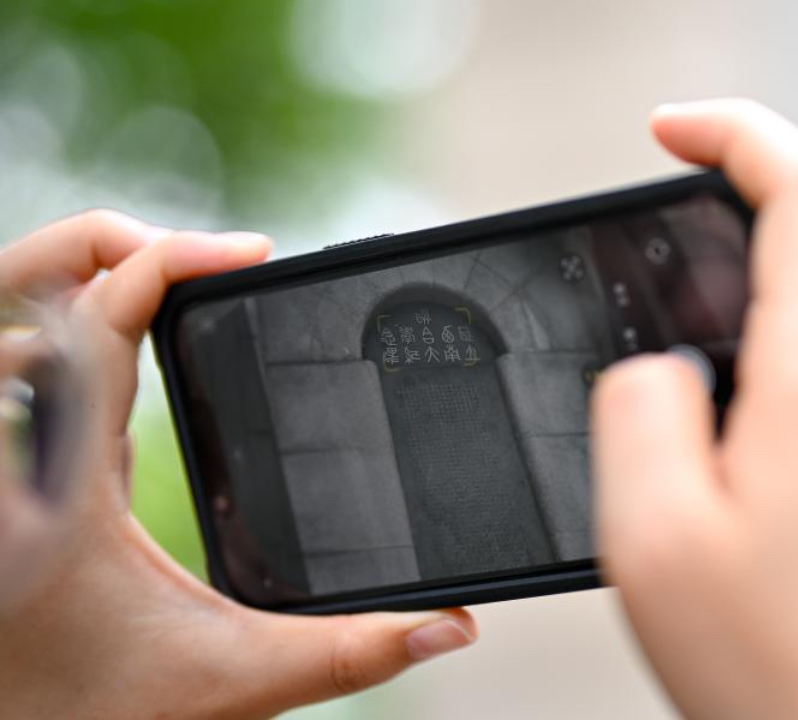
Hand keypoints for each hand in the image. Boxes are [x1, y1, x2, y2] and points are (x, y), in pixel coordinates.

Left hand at [0, 212, 475, 718]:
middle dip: (119, 244)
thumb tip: (448, 628)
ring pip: (25, 315)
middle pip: (41, 283)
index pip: (99, 316)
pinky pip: (43, 359)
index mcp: (67, 484)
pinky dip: (88, 324)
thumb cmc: (95, 709)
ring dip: (98, 280)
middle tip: (222, 260)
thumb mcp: (233, 680)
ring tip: (189, 281)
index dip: (174, 258)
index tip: (253, 254)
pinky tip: (155, 347)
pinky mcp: (35, 465)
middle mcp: (27, 454)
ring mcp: (23, 454)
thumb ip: (349, 654)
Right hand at [593, 100, 797, 719]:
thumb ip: (638, 410)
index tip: (667, 132)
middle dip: (751, 182)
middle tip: (666, 212)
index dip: (734, 133)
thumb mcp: (654, 536)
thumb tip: (657, 363)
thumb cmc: (779, 663)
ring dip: (776, 251)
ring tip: (690, 299)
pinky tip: (746, 378)